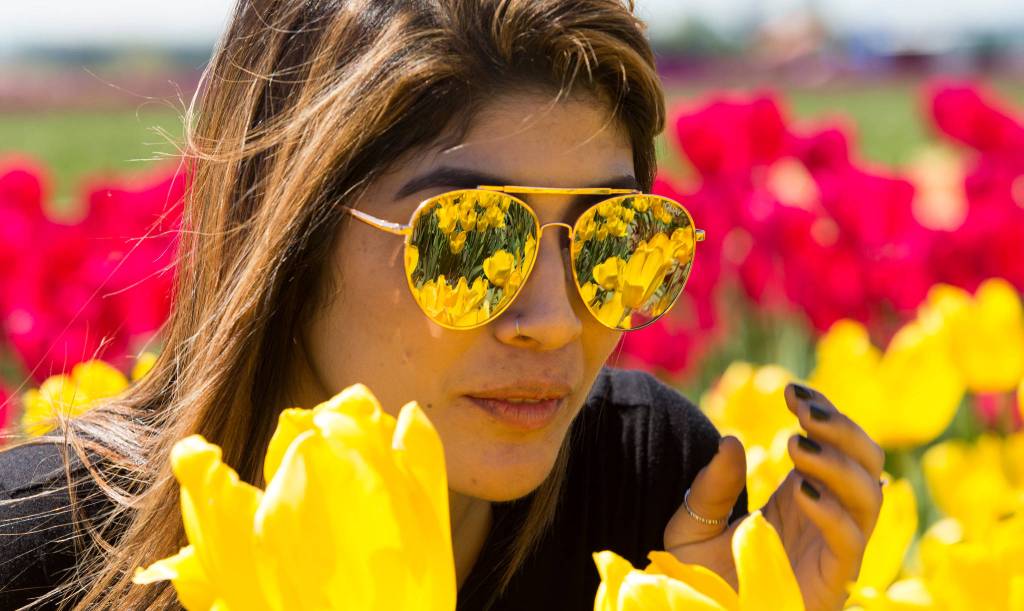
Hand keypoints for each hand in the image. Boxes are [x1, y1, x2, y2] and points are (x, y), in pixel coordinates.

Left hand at [662, 383, 884, 610]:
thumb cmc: (701, 580)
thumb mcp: (692, 527)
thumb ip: (710, 487)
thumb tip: (730, 441)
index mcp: (803, 496)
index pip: (835, 443)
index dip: (824, 411)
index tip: (792, 390)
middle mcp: (827, 518)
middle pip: (867, 462)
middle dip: (842, 428)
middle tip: (802, 409)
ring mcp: (835, 549)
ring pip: (871, 496)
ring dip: (840, 463)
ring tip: (795, 444)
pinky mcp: (833, 582)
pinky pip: (851, 543)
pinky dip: (833, 512)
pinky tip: (801, 490)